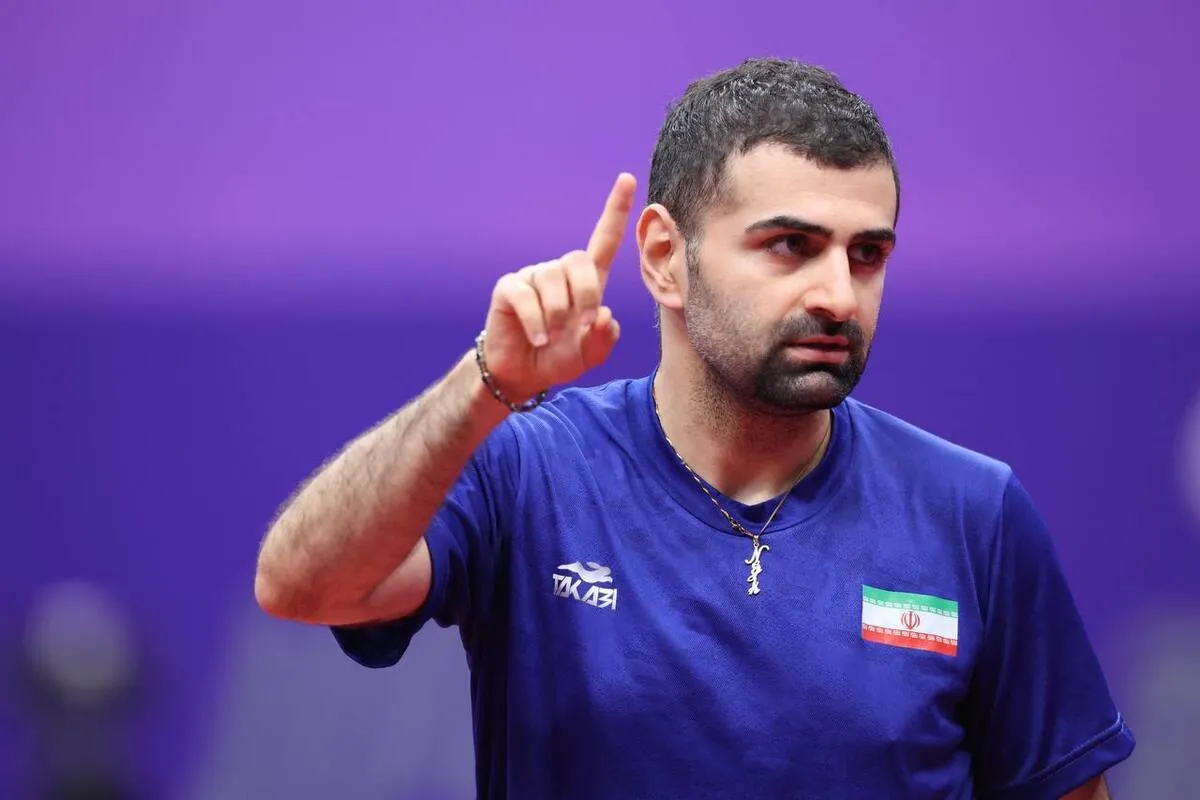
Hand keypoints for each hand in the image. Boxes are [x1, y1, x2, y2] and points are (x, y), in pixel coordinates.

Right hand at [482, 173, 635, 400]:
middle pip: (579, 260)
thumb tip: (603, 314)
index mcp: (586, 282)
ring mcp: (533, 277)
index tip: (627, 179)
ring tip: (552, 337)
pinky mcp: (509, 287)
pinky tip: (537, 338)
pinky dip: (536, 321)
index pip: (604, 241)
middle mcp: (560, 273)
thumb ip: (603, 339)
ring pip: (552, 280)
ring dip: (558, 315)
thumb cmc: (558, 358)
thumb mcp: (590, 355)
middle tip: (582, 323)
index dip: (615, 211)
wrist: (522, 373)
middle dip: (587, 293)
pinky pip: (526, 295)